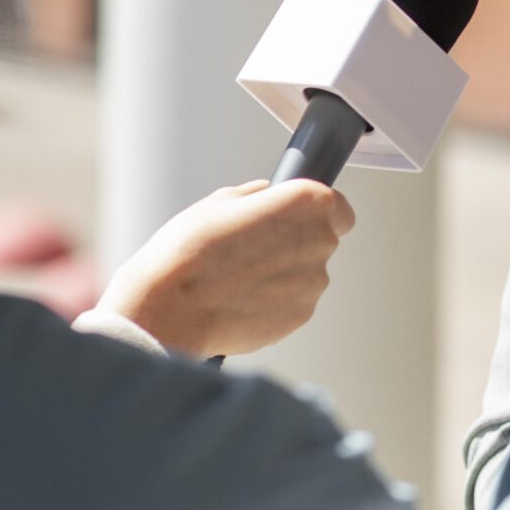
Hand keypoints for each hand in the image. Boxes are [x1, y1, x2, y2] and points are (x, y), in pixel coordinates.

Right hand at [94, 180, 355, 357]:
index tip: (295, 219)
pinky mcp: (302, 315)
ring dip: (284, 274)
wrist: (170, 308)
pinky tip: (242, 299)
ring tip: (240, 277)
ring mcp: (314, 282)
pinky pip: (295, 301)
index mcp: (308, 203)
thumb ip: (255, 196)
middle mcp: (321, 241)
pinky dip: (276, 301)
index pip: (338, 207)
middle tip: (255, 248)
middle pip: (322, 240)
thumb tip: (266, 194)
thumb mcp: (218, 203)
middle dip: (295, 243)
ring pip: (307, 273)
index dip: (316, 214)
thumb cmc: (188, 251)